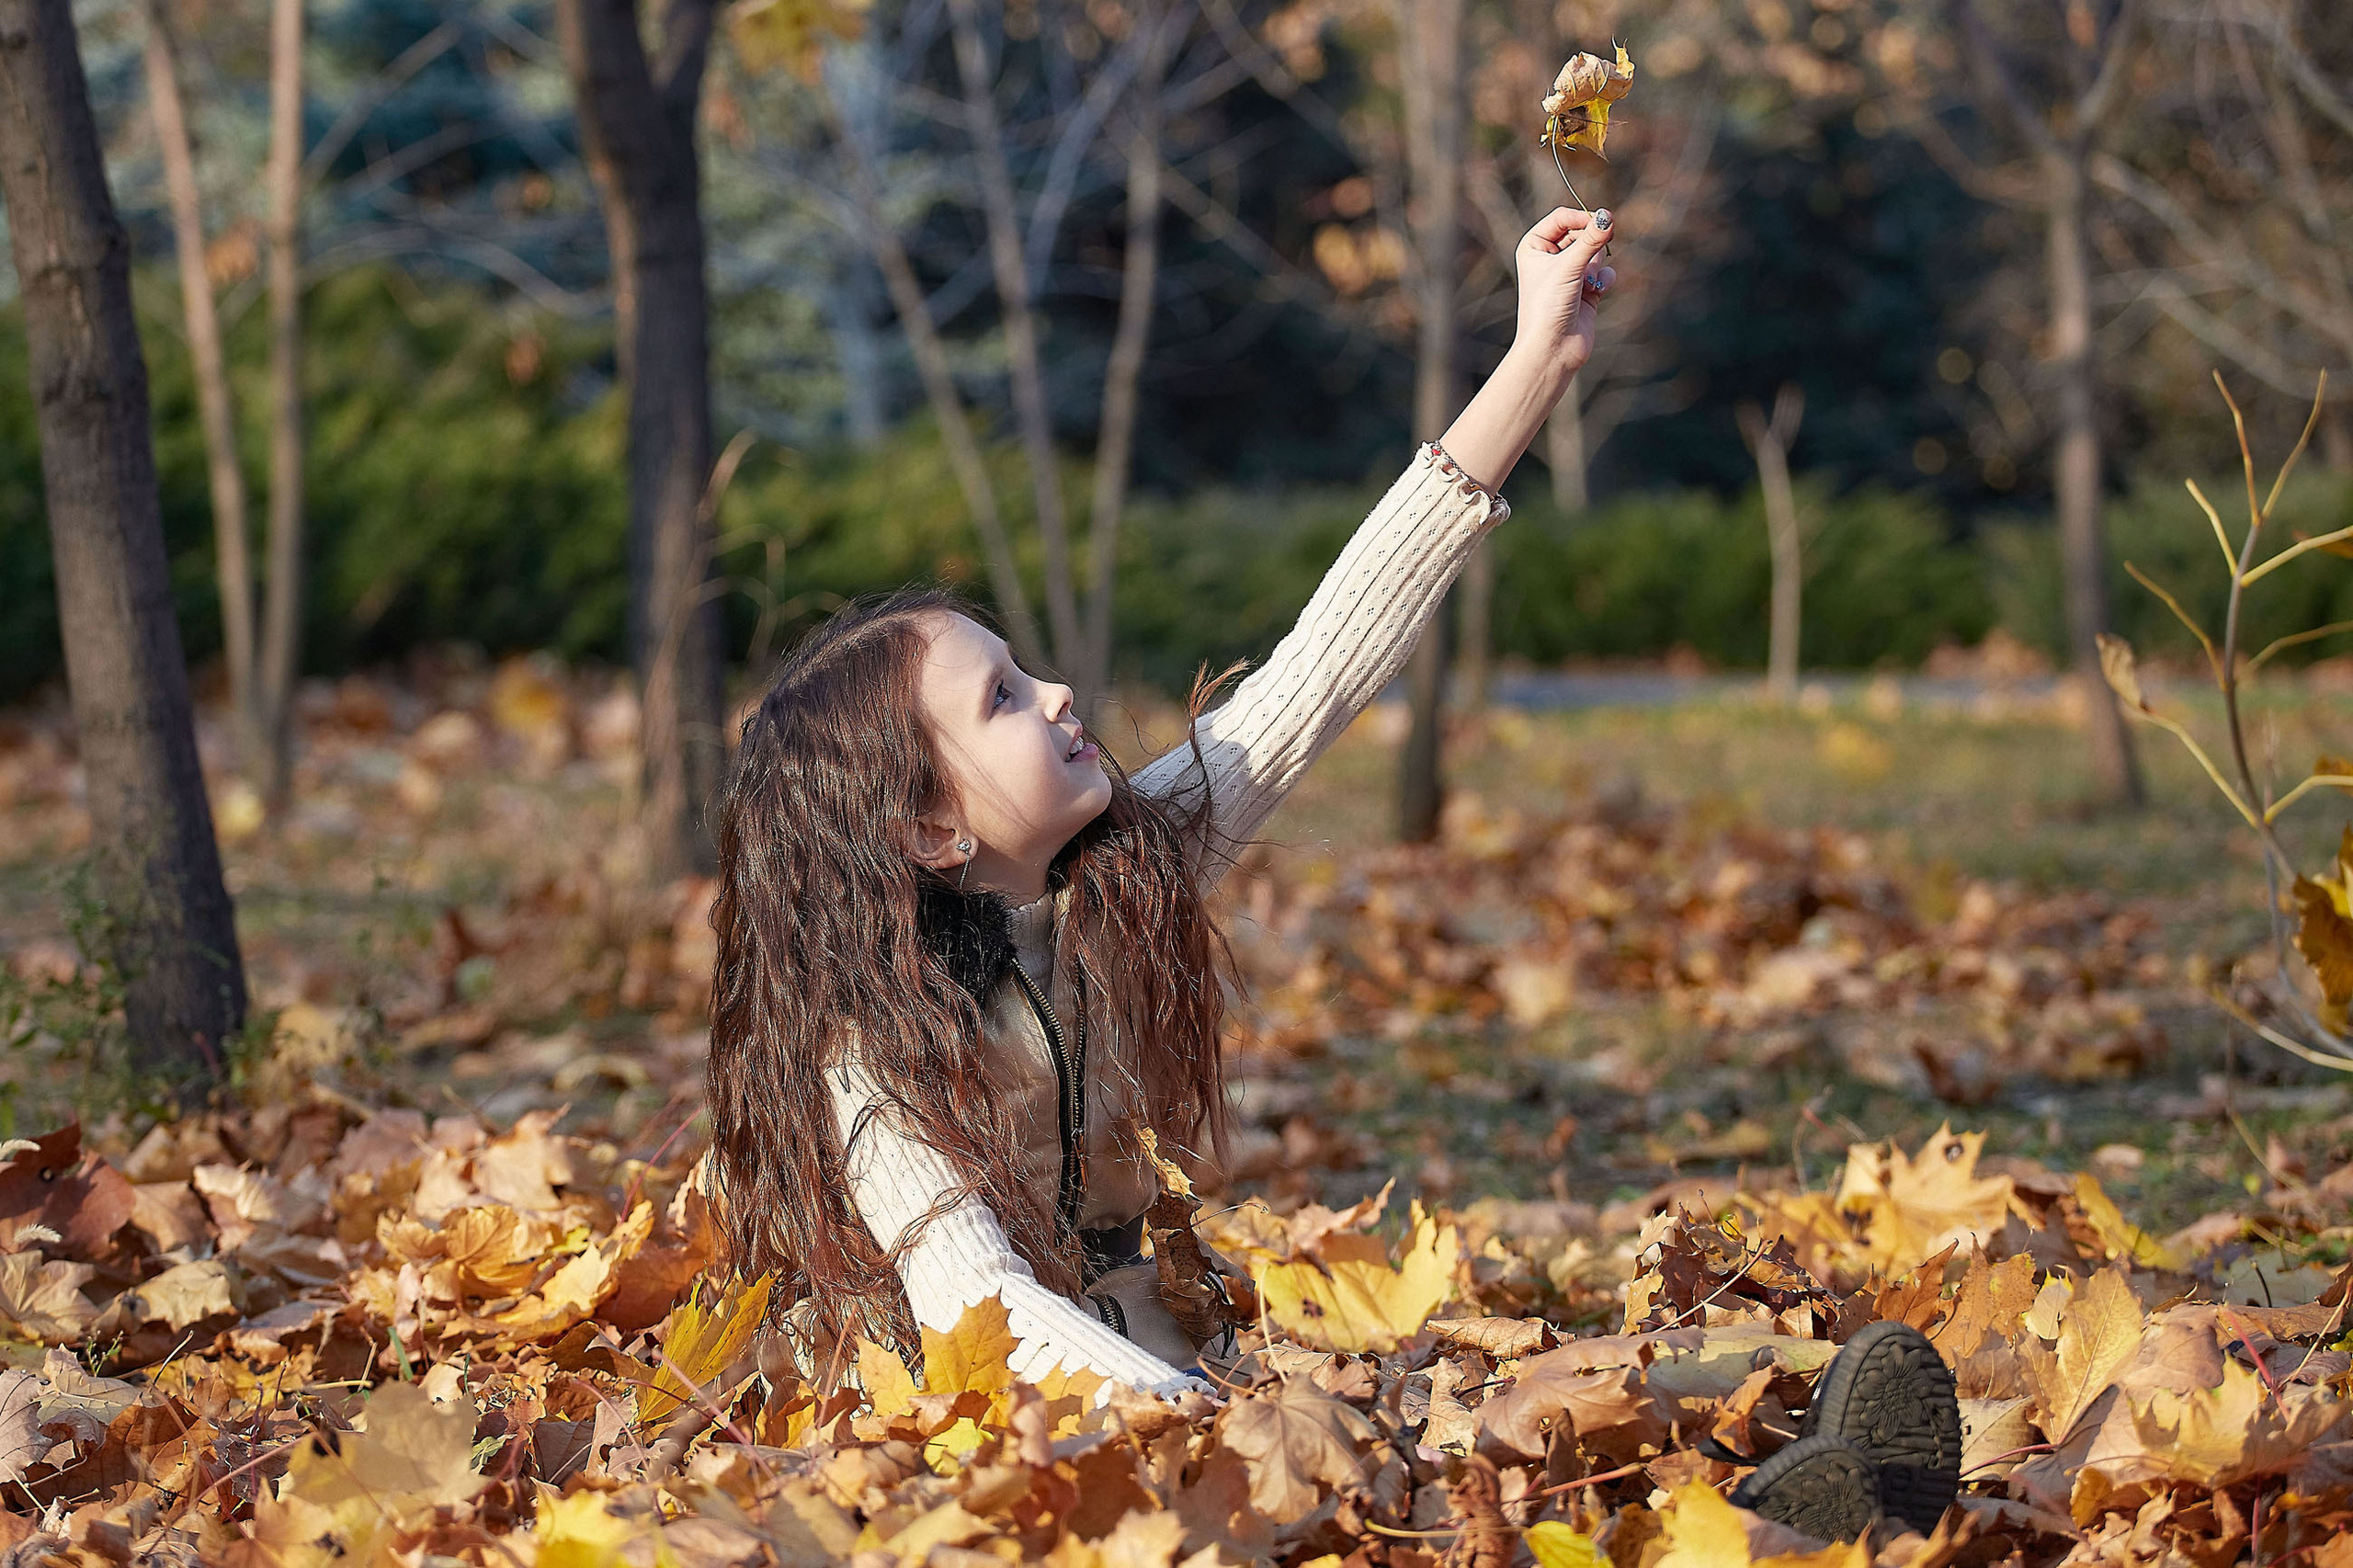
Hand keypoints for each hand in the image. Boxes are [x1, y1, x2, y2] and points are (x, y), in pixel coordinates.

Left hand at [1513, 206, 1617, 383]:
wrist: (1552, 348)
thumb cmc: (1548, 305)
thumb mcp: (1569, 266)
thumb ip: (1591, 239)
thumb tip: (1608, 215)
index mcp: (1534, 246)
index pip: (1561, 218)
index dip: (1581, 217)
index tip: (1600, 219)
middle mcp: (1550, 258)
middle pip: (1581, 233)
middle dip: (1591, 242)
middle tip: (1606, 239)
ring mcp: (1569, 274)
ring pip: (1595, 253)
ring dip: (1596, 264)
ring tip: (1587, 281)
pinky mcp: (1586, 290)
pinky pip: (1604, 273)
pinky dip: (1603, 280)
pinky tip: (1595, 293)